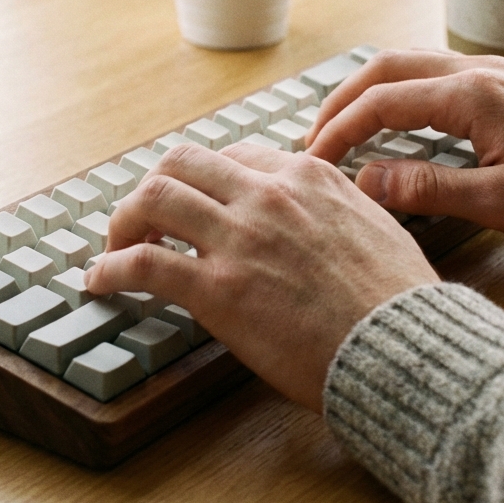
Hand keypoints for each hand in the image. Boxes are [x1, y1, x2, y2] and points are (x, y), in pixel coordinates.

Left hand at [84, 142, 437, 412]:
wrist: (404, 346)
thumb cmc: (400, 302)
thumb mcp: (377, 227)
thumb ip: (340, 209)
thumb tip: (328, 217)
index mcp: (308, 176)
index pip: (234, 156)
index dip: (204, 181)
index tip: (194, 206)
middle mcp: (269, 194)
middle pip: (182, 164)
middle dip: (154, 190)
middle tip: (144, 222)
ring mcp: (240, 238)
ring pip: (153, 198)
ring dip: (123, 222)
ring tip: (116, 248)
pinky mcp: (219, 288)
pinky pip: (143, 264)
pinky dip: (109, 269)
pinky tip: (99, 283)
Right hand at [308, 49, 503, 244]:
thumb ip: (430, 189)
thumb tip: (366, 182)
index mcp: (473, 95)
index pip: (381, 101)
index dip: (338, 131)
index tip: (313, 162)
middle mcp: (479, 69)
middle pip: (387, 67)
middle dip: (341, 101)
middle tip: (313, 141)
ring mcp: (494, 71)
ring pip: (410, 64)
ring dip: (370, 92)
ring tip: (344, 130)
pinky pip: (435, 72)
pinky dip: (401, 91)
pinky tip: (396, 123)